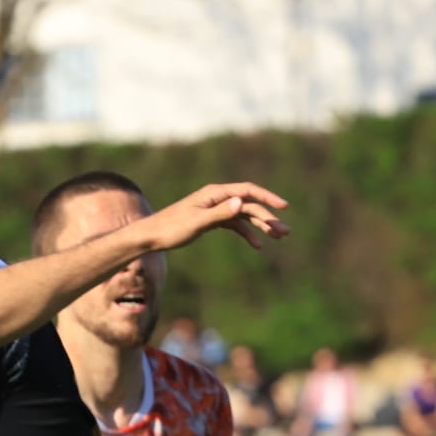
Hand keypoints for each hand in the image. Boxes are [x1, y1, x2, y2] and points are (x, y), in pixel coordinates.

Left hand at [137, 182, 289, 251]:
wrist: (150, 236)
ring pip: (244, 215)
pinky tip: (257, 245)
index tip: (284, 207)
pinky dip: (246, 233)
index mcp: (215, 193)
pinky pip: (234, 224)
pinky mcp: (211, 219)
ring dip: (260, 225)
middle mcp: (217, 198)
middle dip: (268, 217)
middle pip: (249, 204)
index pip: (247, 190)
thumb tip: (241, 202)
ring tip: (278, 237)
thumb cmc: (171, 229)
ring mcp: (214, 208)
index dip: (267, 197)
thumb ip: (220, 213)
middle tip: (285, 232)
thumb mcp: (197, 222)